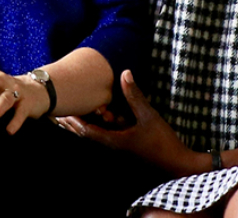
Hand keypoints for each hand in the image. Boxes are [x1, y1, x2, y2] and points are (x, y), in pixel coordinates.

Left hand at [58, 70, 197, 175]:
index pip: (86, 131)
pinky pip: (106, 138)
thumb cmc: (163, 142)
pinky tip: (97, 119)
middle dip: (73, 123)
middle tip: (58, 111)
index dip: (73, 120)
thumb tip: (125, 72)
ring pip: (95, 136)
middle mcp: (113, 147)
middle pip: (86, 135)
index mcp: (114, 141)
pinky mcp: (126, 149)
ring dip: (83, 125)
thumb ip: (134, 95)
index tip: (62, 109)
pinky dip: (97, 128)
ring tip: (69, 114)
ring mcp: (119, 149)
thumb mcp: (149, 116)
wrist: (179, 165)